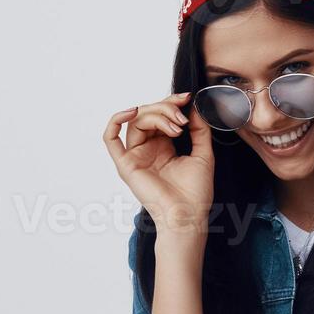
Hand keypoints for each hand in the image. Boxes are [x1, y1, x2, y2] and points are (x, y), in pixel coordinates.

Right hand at [103, 92, 214, 237]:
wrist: (188, 215)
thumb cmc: (195, 192)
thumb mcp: (203, 153)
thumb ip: (199, 129)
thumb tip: (195, 108)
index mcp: (163, 147)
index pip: (160, 115)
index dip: (172, 103)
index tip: (188, 98)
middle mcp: (146, 149)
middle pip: (147, 115)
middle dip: (166, 108)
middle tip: (182, 117)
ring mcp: (134, 156)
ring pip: (135, 122)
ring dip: (155, 115)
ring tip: (176, 126)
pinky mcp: (125, 165)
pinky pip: (110, 139)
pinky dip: (116, 120)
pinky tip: (132, 111)